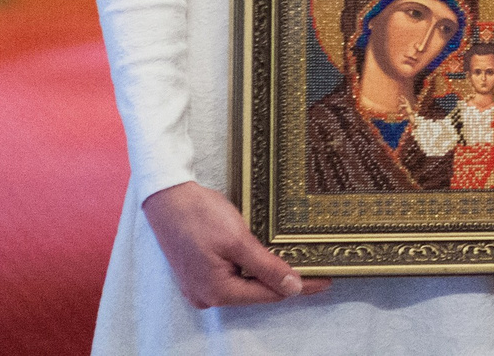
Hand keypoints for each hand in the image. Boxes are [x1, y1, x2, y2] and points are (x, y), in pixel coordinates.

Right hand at [141, 180, 331, 308]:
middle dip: (285, 280)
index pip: (269, 295)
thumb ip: (266, 267)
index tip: (326, 280)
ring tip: (297, 260)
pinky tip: (267, 257)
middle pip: (256, 292)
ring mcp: (201, 286)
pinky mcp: (199, 273)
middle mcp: (207, 296)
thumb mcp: (238, 240)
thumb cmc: (200, 215)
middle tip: (316, 267)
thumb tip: (292, 288)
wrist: (167, 198)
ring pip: (245, 284)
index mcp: (217, 292)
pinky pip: (233, 275)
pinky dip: (251, 268)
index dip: (300, 286)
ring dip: (268, 273)